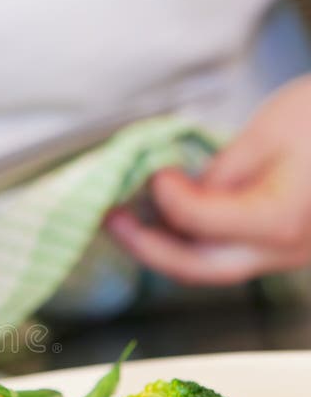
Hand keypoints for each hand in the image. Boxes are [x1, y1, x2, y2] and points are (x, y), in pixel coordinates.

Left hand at [105, 75, 310, 284]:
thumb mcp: (274, 128)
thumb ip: (221, 170)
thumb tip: (181, 194)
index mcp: (280, 220)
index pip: (199, 222)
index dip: (166, 198)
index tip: (153, 174)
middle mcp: (283, 251)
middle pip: (197, 269)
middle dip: (145, 247)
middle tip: (110, 221)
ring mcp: (286, 255)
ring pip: (211, 267)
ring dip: (165, 247)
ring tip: (129, 220)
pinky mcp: (284, 247)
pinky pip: (229, 254)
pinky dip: (193, 241)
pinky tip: (169, 218)